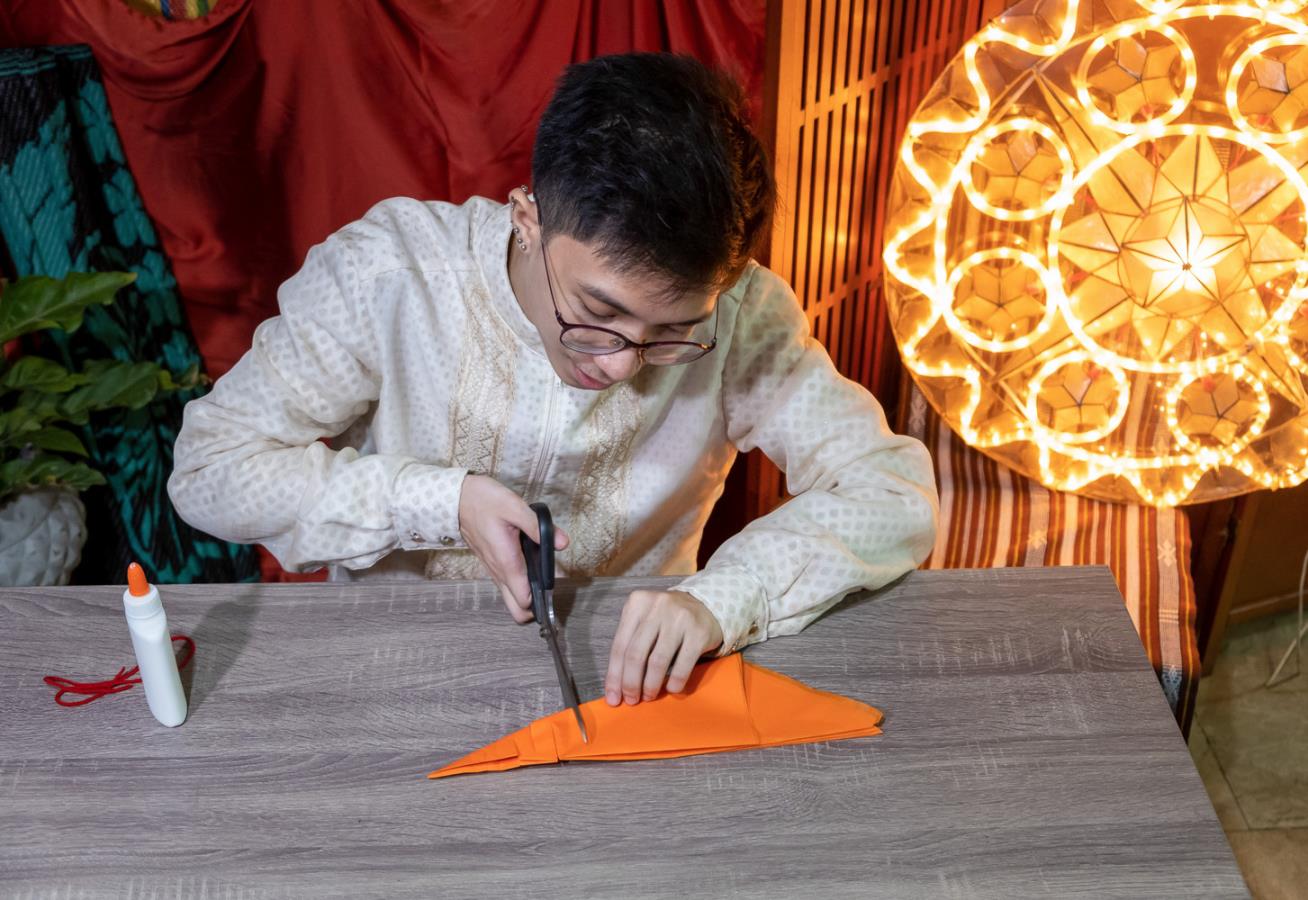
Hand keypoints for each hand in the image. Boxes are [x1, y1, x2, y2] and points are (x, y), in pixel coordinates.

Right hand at [457, 474, 569, 623]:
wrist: (456, 498)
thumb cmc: (483, 501)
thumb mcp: (514, 507)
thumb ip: (538, 527)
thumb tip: (561, 542)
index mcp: (506, 561)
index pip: (524, 600)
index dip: (541, 601)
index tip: (555, 592)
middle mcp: (498, 570)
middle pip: (516, 610)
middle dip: (534, 609)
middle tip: (550, 593)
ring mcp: (493, 569)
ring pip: (511, 598)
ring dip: (528, 597)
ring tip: (545, 580)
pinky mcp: (491, 563)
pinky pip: (506, 584)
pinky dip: (519, 585)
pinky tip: (531, 568)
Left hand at [604, 590, 723, 705]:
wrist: (704, 605)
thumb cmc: (666, 619)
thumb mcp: (644, 620)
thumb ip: (629, 644)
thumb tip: (616, 685)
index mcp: (637, 603)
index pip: (620, 645)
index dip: (615, 675)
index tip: (613, 697)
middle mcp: (657, 607)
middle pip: (636, 654)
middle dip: (630, 683)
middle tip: (631, 700)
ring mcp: (679, 618)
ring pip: (657, 661)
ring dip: (650, 685)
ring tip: (649, 696)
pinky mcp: (699, 632)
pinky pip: (683, 665)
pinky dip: (675, 682)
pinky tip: (671, 689)